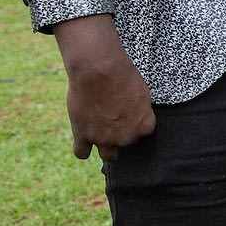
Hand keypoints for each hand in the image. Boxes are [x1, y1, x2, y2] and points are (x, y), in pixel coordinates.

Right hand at [53, 14, 155, 161]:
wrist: (98, 70)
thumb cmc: (122, 75)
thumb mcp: (141, 93)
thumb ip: (138, 111)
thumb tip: (133, 118)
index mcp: (144, 126)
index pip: (143, 133)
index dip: (135, 122)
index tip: (129, 111)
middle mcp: (126, 137)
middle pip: (125, 142)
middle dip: (121, 132)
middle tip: (113, 115)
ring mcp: (104, 138)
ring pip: (108, 155)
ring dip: (106, 147)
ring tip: (103, 135)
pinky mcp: (83, 135)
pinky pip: (81, 152)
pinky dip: (82, 148)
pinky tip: (83, 140)